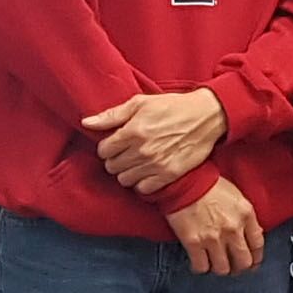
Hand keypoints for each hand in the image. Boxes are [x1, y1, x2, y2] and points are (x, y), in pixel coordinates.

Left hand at [84, 89, 226, 194]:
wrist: (206, 116)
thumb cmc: (173, 106)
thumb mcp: (141, 103)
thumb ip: (112, 115)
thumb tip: (86, 123)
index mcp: (133, 131)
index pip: (103, 151)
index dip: (107, 147)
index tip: (116, 144)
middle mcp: (142, 150)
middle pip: (112, 167)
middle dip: (116, 160)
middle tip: (127, 153)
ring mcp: (156, 164)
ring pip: (124, 180)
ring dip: (127, 172)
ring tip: (137, 163)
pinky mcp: (169, 175)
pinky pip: (143, 189)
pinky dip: (142, 183)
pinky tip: (148, 172)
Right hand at [164, 178, 264, 275]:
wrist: (183, 181)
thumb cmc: (208, 185)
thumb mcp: (236, 196)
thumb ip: (246, 217)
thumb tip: (252, 234)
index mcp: (245, 214)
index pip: (258, 244)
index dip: (256, 258)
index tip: (252, 262)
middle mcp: (232, 229)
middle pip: (243, 262)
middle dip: (240, 268)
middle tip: (234, 267)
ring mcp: (213, 238)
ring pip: (223, 269)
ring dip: (220, 269)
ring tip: (216, 263)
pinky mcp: (194, 243)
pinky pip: (201, 267)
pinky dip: (201, 268)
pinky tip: (200, 262)